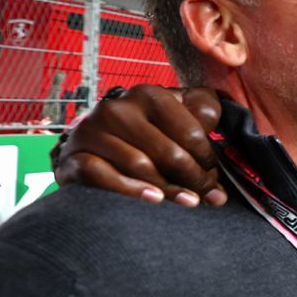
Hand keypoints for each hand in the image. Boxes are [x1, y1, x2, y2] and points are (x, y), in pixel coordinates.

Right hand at [54, 85, 225, 206]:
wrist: (90, 153)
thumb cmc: (143, 137)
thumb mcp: (174, 118)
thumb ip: (201, 113)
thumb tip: (223, 123)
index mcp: (148, 94)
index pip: (190, 131)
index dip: (208, 159)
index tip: (217, 179)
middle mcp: (117, 108)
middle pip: (168, 151)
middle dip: (195, 178)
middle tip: (211, 197)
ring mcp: (91, 131)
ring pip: (140, 165)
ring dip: (169, 189)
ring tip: (190, 202)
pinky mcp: (72, 157)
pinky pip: (103, 176)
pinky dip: (131, 190)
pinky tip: (153, 199)